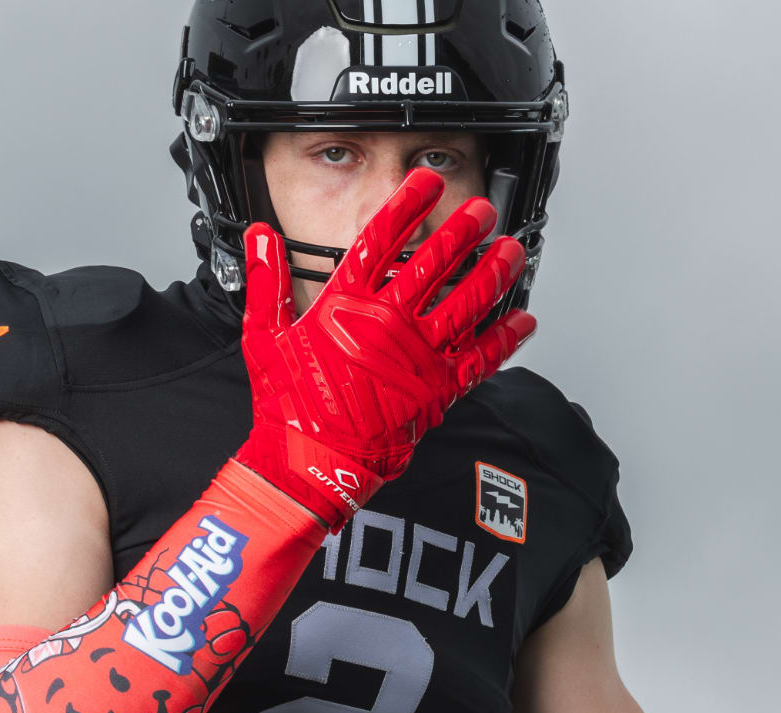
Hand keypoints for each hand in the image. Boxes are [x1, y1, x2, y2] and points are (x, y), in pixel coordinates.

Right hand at [234, 167, 535, 530]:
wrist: (311, 460)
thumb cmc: (288, 406)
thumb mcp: (263, 337)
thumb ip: (266, 282)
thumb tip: (259, 239)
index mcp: (346, 304)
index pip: (383, 237)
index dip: (408, 203)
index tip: (426, 182)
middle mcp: (388, 321)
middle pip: (437, 260)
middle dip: (464, 228)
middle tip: (482, 209)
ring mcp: (417, 355)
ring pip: (469, 300)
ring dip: (495, 271)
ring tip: (511, 250)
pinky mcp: (438, 390)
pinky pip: (482, 357)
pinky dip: (506, 338)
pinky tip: (522, 320)